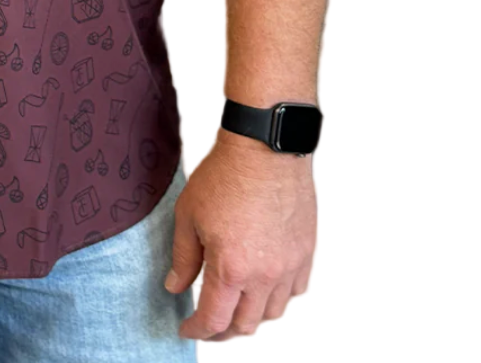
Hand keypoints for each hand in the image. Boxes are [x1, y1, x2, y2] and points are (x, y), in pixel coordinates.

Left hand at [165, 130, 316, 339]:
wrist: (265, 149)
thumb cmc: (224, 177)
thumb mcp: (188, 215)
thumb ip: (182, 257)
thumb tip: (175, 287)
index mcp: (231, 268)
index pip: (214, 319)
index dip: (198, 330)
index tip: (186, 330)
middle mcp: (264, 275)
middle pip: (245, 325)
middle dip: (222, 330)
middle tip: (206, 323)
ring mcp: (289, 266)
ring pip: (272, 312)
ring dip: (250, 316)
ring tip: (233, 305)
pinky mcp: (305, 253)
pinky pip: (294, 291)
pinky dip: (276, 297)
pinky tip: (262, 286)